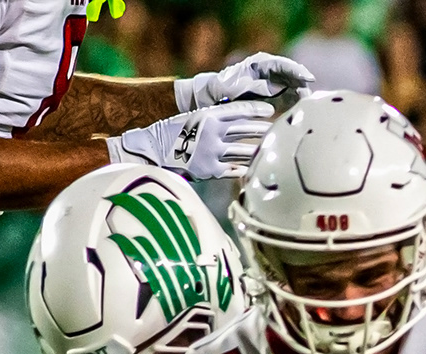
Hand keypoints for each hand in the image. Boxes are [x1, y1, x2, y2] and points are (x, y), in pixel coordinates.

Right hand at [107, 100, 272, 179]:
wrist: (151, 151)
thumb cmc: (172, 134)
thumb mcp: (192, 118)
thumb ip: (213, 118)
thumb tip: (235, 119)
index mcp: (207, 116)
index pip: (238, 110)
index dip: (256, 110)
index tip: (270, 111)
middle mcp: (212, 132)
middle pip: (244, 130)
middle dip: (261, 129)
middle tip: (275, 128)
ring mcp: (212, 152)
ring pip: (242, 150)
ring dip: (257, 149)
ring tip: (268, 148)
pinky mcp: (210, 170)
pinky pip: (234, 169)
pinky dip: (245, 169)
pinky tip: (255, 167)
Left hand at [175, 52, 312, 111]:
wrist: (214, 99)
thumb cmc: (219, 89)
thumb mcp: (227, 86)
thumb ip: (246, 85)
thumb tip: (268, 88)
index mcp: (258, 64)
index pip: (281, 64)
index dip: (296, 70)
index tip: (307, 78)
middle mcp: (270, 72)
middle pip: (292, 75)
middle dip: (304, 84)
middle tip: (313, 94)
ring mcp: (276, 85)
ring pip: (295, 88)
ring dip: (303, 97)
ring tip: (311, 106)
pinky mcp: (278, 99)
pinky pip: (292, 101)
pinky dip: (299, 106)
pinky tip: (305, 113)